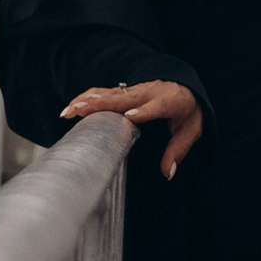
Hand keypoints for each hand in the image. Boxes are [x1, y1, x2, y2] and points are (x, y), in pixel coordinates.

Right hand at [63, 78, 202, 175]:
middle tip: (81, 110)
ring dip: (87, 101)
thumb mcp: (191, 129)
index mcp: (168, 101)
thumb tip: (168, 173)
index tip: (130, 116)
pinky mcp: (124, 92)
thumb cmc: (187, 111)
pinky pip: (103, 93)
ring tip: (68, 111)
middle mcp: (148, 93)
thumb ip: (179, 149)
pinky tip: (70, 106)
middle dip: (102, 104)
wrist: (185, 87)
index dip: (143, 111)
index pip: (155, 106)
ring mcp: (134, 91)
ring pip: (109, 94)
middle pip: (124, 98)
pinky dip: (86, 98)